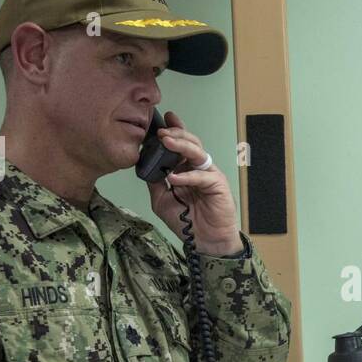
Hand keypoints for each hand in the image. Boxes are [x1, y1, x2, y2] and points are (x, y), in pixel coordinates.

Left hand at [146, 111, 241, 255]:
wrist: (205, 242)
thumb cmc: (187, 222)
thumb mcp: (162, 200)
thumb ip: (155, 182)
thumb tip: (144, 164)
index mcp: (185, 169)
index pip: (179, 146)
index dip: (173, 130)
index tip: (161, 120)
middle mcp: (197, 168)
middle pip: (189, 143)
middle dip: (176, 133)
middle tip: (161, 130)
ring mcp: (208, 174)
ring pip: (197, 152)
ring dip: (181, 145)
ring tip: (166, 140)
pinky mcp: (217, 184)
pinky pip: (201, 175)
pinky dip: (186, 176)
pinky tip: (173, 177)